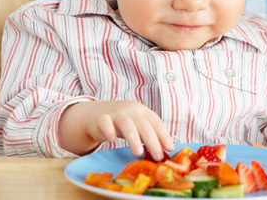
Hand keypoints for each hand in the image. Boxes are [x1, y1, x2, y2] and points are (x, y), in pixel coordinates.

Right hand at [59, 100, 174, 160]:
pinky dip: (109, 130)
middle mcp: (131, 110)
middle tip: (157, 155)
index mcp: (142, 111)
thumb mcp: (137, 126)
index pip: (156, 122)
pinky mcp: (101, 118)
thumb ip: (149, 135)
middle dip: (152, 140)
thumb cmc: (122, 123)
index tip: (170, 148)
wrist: (96, 114)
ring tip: (138, 152)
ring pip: (126, 123)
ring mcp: (116, 113)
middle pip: (143, 124)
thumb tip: (165, 151)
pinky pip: (105, 123)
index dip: (164, 134)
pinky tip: (112, 140)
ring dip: (134, 138)